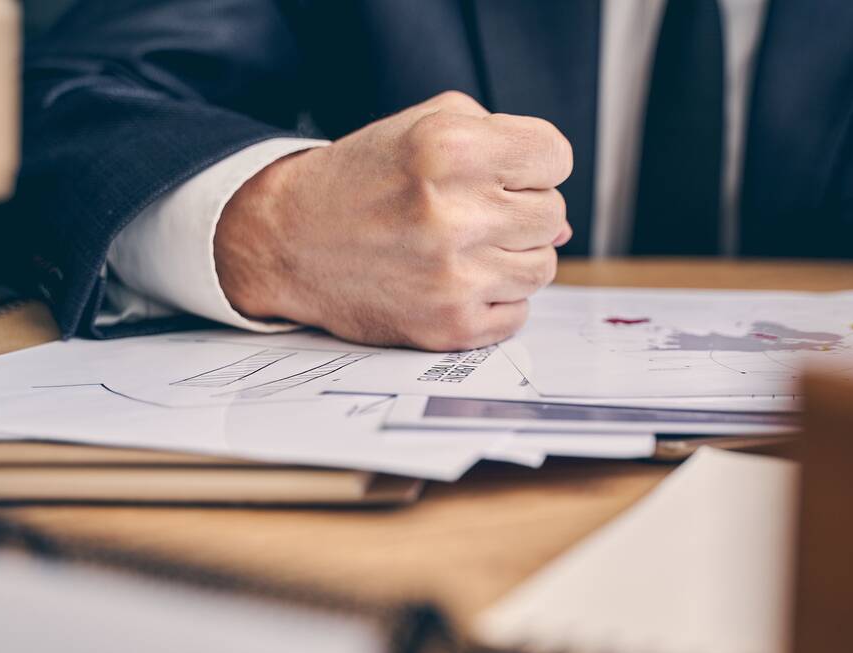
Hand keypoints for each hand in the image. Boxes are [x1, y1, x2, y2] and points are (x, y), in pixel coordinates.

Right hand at [213, 91, 572, 349]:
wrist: (289, 241)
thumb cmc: (361, 181)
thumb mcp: (425, 126)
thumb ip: (504, 147)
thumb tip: (563, 225)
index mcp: (449, 150)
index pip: (555, 156)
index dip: (534, 163)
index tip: (505, 173)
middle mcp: (453, 214)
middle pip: (553, 214)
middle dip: (520, 210)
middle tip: (471, 212)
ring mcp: (453, 277)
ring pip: (542, 267)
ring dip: (511, 256)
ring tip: (462, 247)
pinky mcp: (450, 325)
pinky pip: (518, 313)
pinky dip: (494, 298)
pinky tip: (453, 280)